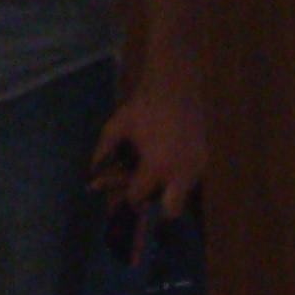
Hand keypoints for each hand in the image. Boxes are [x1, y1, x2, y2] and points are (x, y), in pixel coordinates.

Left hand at [93, 77, 208, 217]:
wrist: (175, 84)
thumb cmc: (143, 106)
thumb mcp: (115, 129)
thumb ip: (102, 155)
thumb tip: (90, 177)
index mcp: (156, 167)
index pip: (138, 196)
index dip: (126, 195)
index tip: (121, 193)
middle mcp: (180, 172)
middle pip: (171, 209)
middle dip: (156, 209)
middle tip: (143, 197)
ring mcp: (197, 165)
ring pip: (183, 194)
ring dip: (167, 191)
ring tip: (153, 174)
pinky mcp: (205, 157)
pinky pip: (191, 178)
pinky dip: (178, 177)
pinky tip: (167, 162)